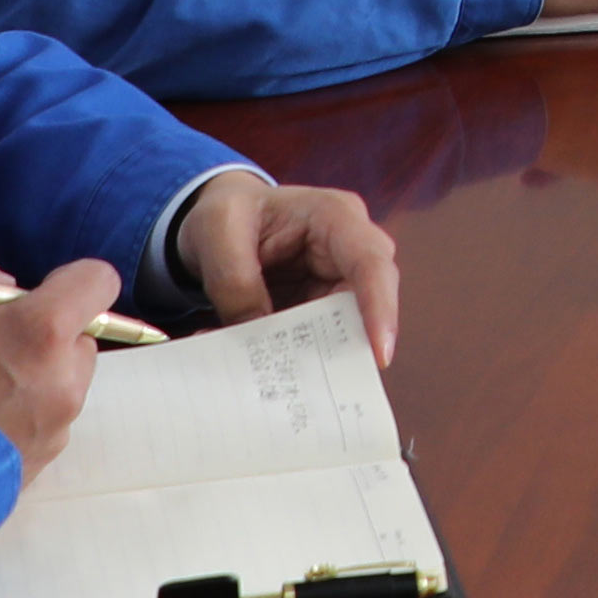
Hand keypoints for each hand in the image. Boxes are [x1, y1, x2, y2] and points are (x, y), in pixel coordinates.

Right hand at [0, 244, 114, 473]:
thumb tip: (5, 288)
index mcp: (42, 331)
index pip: (97, 282)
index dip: (66, 281)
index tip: (28, 296)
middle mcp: (62, 384)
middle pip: (78, 340)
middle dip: (42, 336)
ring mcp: (52, 434)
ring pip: (58, 388)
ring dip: (27, 381)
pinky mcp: (34, 472)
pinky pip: (37, 430)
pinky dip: (12, 422)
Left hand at [166, 170, 402, 359]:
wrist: (220, 221)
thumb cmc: (228, 211)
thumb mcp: (217, 231)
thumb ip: (235, 282)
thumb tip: (257, 338)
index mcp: (333, 217)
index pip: (370, 262)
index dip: (380, 308)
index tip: (379, 355)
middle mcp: (347, 252)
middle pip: (366, 305)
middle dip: (344, 346)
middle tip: (317, 385)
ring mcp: (334, 284)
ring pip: (341, 331)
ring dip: (309, 356)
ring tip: (271, 375)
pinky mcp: (317, 311)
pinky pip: (314, 341)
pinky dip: (290, 357)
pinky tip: (260, 367)